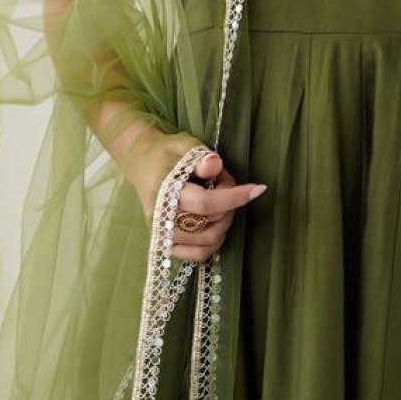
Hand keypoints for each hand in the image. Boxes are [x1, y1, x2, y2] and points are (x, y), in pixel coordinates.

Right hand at [168, 148, 266, 264]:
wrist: (142, 165)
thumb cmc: (167, 153)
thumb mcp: (184, 144)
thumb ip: (200, 156)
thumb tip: (215, 165)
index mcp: (164, 192)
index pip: (205, 203)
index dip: (235, 197)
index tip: (258, 189)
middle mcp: (161, 218)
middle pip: (211, 221)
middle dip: (230, 202)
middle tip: (224, 181)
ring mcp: (162, 235)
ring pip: (208, 241)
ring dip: (224, 221)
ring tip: (219, 201)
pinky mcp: (166, 245)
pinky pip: (197, 255)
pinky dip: (214, 243)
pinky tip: (216, 224)